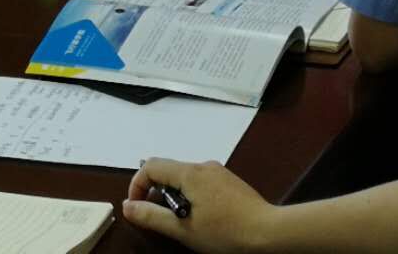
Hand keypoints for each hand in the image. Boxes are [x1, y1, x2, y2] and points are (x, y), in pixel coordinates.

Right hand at [124, 157, 271, 253]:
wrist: (269, 233)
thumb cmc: (226, 233)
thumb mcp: (184, 229)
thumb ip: (152, 216)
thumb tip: (128, 206)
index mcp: (190, 173)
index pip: (151, 165)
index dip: (137, 185)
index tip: (137, 207)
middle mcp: (203, 165)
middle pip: (168, 170)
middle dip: (156, 192)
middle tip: (161, 218)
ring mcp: (218, 171)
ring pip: (184, 176)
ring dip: (174, 195)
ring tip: (184, 222)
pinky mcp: (229, 181)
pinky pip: (201, 181)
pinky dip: (191, 195)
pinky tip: (202, 217)